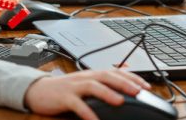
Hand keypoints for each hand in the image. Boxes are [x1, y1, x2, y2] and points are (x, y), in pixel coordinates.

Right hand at [24, 69, 150, 119]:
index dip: (132, 78)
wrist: (39, 90)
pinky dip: (87, 112)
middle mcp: (85, 77)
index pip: (115, 72)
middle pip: (106, 76)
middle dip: (123, 83)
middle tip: (138, 91)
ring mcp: (74, 87)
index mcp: (92, 74)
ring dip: (107, 93)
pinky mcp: (64, 97)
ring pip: (93, 86)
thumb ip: (104, 80)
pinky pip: (77, 104)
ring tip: (119, 101)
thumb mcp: (86, 82)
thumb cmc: (66, 89)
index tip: (147, 86)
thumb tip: (126, 73)